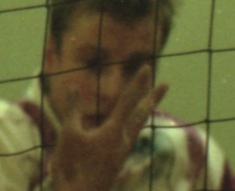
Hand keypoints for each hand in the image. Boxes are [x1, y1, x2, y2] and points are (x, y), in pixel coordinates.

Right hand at [50, 66, 168, 190]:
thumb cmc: (72, 167)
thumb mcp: (69, 135)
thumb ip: (73, 110)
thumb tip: (73, 85)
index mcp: (114, 131)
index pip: (128, 100)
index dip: (137, 82)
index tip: (148, 68)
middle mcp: (123, 140)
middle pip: (141, 113)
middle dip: (152, 97)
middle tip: (166, 84)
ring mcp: (121, 152)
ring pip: (137, 127)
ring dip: (144, 112)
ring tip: (151, 103)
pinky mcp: (116, 163)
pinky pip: (129, 139)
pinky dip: (133, 129)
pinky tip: (132, 133)